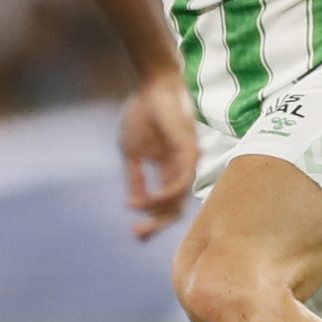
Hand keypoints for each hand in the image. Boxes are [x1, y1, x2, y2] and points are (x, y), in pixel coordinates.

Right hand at [118, 71, 197, 239]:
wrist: (152, 86)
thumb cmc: (143, 114)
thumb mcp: (132, 152)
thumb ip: (135, 178)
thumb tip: (134, 204)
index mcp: (167, 170)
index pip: (164, 203)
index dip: (151, 220)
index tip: (134, 233)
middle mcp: (180, 170)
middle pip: (174, 207)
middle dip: (156, 224)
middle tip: (138, 235)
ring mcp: (187, 162)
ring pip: (179, 199)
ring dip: (159, 212)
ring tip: (140, 218)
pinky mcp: (189, 152)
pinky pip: (181, 182)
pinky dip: (165, 194)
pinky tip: (150, 200)